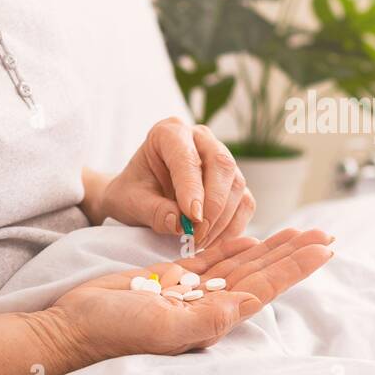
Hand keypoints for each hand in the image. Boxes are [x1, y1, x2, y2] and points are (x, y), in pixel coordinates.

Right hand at [43, 228, 333, 360]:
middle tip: (326, 234)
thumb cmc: (114, 333)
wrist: (73, 327)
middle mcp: (207, 304)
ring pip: (240, 264)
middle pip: (261, 272)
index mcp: (212, 316)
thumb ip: (207, 318)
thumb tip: (250, 303)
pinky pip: (209, 260)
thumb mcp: (162, 328)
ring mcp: (189, 291)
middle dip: (294, 253)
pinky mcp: (169, 279)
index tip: (324, 249)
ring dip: (270, 248)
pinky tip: (251, 238)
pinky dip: (232, 247)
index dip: (296, 267)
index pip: (265, 287)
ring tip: (300, 233)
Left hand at [83, 118, 254, 247]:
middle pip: (222, 164)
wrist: (139, 197)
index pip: (187, 157)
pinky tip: (212, 242)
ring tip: (198, 242)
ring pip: (236, 184)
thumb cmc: (132, 192)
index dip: (192, 187)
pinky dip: (232, 226)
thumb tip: (178, 223)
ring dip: (222, 219)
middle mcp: (200, 139)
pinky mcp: (233, 182)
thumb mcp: (130, 202)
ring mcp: (221, 159)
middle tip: (197, 234)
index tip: (191, 217)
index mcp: (169, 133)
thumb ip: (152, 211)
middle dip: (213, 204)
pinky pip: (245, 202)